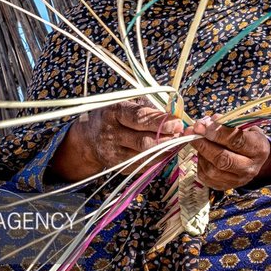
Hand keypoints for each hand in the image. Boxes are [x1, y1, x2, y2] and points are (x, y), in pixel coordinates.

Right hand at [51, 100, 183, 181]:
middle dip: (166, 139)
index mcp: (114, 112)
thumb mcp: (126, 103)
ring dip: (165, 151)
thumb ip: (148, 107)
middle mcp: (111, 134)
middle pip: (143, 141)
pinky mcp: (118, 166)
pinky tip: (168, 151)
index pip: (139, 118)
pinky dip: (158, 158)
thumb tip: (173, 115)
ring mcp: (113, 153)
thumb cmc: (115, 116)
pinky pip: (143, 164)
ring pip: (145, 156)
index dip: (160, 121)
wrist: (89, 137)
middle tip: (182, 135)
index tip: (177, 122)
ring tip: (179, 142)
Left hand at [188, 116, 270, 189]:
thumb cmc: (247, 138)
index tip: (203, 125)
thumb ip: (225, 123)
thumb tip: (204, 123)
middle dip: (204, 144)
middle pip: (223, 159)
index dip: (217, 133)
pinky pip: (206, 177)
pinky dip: (200, 163)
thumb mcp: (243, 126)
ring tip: (199, 141)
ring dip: (201, 153)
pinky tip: (203, 153)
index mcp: (258, 148)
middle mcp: (249, 168)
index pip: (237, 141)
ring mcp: (237, 180)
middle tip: (192, 132)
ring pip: (212, 170)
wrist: (254, 159)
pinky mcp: (224, 186)